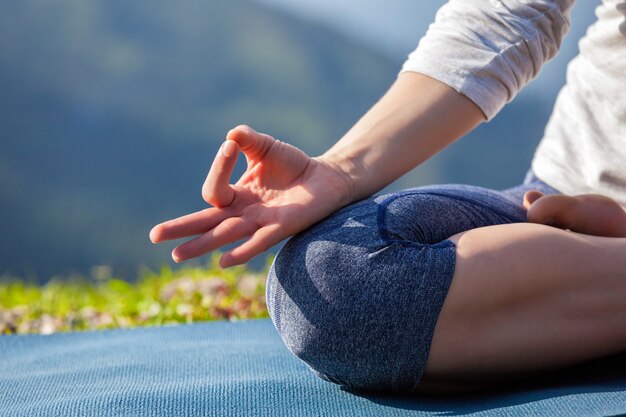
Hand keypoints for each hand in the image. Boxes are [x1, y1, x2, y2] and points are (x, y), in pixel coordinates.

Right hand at [150, 125, 354, 266]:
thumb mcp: (266, 147)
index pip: (214, 190)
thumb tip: (232, 134)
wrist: (325, 178)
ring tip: (177, 255)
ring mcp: (260, 222)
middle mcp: (243, 213)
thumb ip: (248, 140)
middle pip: (206, 223)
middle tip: (154, 237)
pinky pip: (258, 242)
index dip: (218, 167)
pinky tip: (224, 261)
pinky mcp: (281, 228)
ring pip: (225, 235)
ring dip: (202, 245)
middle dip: (181, 229)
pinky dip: (242, 251)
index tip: (232, 146)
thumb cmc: (292, 165)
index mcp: (236, 195)